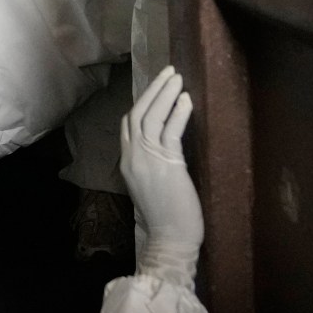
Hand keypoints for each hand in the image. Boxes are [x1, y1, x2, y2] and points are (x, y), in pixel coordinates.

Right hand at [119, 67, 201, 288]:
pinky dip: (178, 112)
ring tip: (177, 78)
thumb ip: (152, 166)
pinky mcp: (166, 164)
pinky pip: (170, 131)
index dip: (141, 103)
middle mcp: (132, 158)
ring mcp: (147, 160)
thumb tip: (166, 150)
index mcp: (127, 164)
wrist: (169, 240)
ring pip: (150, 117)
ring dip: (165, 94)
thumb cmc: (166, 219)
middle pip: (136, 114)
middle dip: (152, 90)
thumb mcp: (151, 187)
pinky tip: (186, 100)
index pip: (128, 125)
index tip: (155, 88)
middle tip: (168, 72)